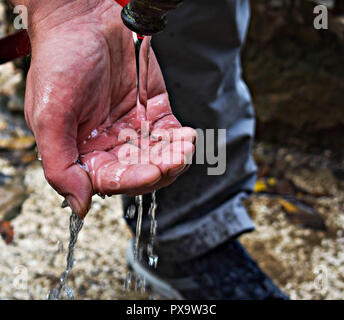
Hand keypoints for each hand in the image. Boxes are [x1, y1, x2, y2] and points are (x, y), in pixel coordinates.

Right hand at [24, 0, 195, 216]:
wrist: (82, 19)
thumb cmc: (60, 62)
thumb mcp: (49, 115)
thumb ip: (60, 165)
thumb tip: (79, 207)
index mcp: (83, 152)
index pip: (112, 179)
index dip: (134, 180)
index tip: (153, 172)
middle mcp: (109, 144)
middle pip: (141, 172)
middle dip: (161, 169)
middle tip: (177, 159)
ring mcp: (132, 129)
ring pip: (159, 156)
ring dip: (176, 156)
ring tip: (186, 145)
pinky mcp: (152, 111)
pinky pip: (170, 134)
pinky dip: (181, 139)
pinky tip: (188, 135)